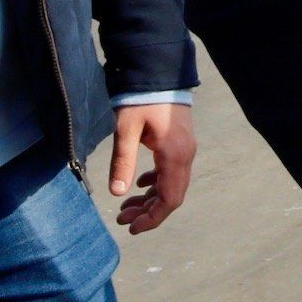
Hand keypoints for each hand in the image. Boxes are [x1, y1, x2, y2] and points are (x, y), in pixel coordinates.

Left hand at [108, 104, 197, 234]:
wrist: (158, 73)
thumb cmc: (141, 100)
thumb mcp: (126, 131)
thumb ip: (123, 162)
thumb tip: (116, 193)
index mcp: (174, 156)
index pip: (170, 199)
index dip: (152, 218)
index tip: (131, 228)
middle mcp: (185, 156)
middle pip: (171, 196)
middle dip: (148, 212)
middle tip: (121, 218)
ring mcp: (185, 149)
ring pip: (170, 185)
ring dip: (150, 198)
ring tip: (125, 205)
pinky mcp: (179, 143)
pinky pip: (170, 172)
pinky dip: (155, 183)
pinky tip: (139, 184)